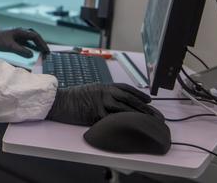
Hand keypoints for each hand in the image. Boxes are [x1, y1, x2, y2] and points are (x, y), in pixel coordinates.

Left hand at [0, 27, 49, 57]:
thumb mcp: (10, 46)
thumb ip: (21, 51)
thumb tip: (32, 55)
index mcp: (21, 31)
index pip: (35, 36)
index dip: (42, 43)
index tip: (46, 51)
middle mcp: (21, 32)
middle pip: (35, 37)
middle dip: (42, 45)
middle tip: (48, 53)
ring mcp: (19, 35)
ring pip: (32, 40)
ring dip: (37, 46)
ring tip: (44, 53)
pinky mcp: (16, 40)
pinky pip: (27, 43)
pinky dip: (32, 48)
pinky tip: (35, 53)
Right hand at [46, 83, 160, 125]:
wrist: (60, 102)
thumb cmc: (74, 97)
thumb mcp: (91, 90)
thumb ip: (105, 94)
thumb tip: (119, 103)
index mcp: (104, 86)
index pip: (126, 89)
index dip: (139, 94)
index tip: (149, 100)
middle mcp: (105, 93)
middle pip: (129, 100)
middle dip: (144, 108)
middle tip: (156, 115)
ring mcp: (101, 103)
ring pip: (124, 111)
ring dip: (138, 118)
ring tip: (148, 124)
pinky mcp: (97, 115)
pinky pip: (113, 121)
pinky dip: (123, 125)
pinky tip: (132, 129)